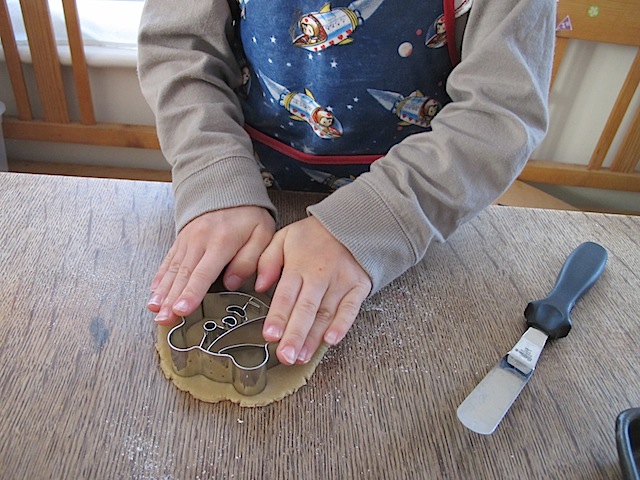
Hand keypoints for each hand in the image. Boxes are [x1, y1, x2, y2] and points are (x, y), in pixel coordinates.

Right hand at [147, 206, 275, 324]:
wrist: (229, 188)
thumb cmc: (248, 215)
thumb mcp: (262, 234)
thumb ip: (249, 259)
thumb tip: (232, 283)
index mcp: (221, 242)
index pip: (203, 273)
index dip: (191, 293)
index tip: (181, 310)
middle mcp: (199, 241)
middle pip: (183, 275)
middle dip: (171, 299)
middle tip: (164, 319)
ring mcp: (187, 240)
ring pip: (172, 269)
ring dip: (162, 292)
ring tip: (155, 310)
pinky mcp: (181, 240)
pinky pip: (168, 260)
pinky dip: (160, 277)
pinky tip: (154, 292)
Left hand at [256, 216, 371, 364]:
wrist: (351, 224)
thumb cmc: (314, 236)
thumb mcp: (284, 238)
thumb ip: (267, 261)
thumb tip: (259, 286)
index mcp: (299, 265)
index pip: (286, 295)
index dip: (278, 316)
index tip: (270, 335)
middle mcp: (320, 275)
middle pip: (306, 309)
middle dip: (295, 335)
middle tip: (285, 356)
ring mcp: (341, 282)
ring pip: (325, 314)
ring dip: (313, 338)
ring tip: (301, 356)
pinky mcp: (358, 287)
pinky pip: (351, 309)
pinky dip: (342, 325)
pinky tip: (331, 340)